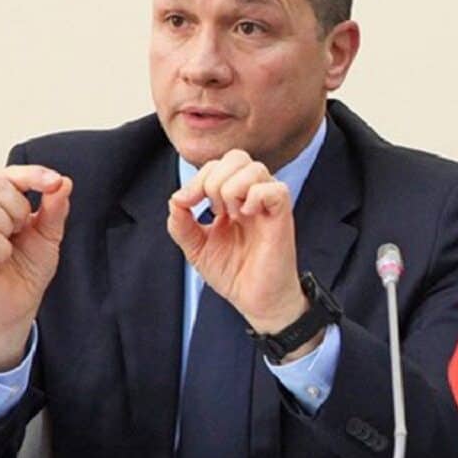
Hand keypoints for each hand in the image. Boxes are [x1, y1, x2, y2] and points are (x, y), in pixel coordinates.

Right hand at [0, 165, 72, 370]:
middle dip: (19, 208)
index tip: (55, 183)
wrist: (20, 303)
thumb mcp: (49, 234)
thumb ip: (55, 208)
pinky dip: (0, 249)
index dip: (32, 174)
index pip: (6, 174)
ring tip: (9, 246)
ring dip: (8, 227)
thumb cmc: (28, 268)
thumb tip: (63, 182)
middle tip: (21, 232)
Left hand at [166, 149, 311, 343]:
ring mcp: (268, 205)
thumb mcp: (197, 248)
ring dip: (232, 188)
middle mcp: (252, 196)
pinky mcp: (282, 217)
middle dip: (213, 179)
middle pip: (237, 156)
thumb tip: (175, 200)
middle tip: (213, 210)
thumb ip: (181, 224)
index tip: (186, 203)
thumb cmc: (234, 274)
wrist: (255, 301)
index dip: (197, 178)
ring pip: (255, 168)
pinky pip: (274, 189)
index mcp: (233, 199)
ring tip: (231, 215)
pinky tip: (246, 215)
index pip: (217, 165)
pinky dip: (255, 197)